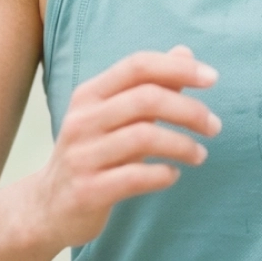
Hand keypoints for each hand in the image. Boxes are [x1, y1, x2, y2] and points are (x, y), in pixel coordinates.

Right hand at [28, 45, 220, 250]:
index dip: (177, 67)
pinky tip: (173, 175)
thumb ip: (150, 85)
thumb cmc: (93, 153)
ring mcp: (82, 156)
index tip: (212, 78)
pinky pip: (134, 177)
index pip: (137, 65)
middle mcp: (83, 120)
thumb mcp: (115, 115)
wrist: (47, 208)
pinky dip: (162, 174)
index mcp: (90, 94)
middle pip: (146, 99)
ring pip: (143, 137)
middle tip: (214, 126)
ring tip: (200, 154)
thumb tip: (185, 52)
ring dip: (182, 144)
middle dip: (189, 110)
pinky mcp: (87, 191)